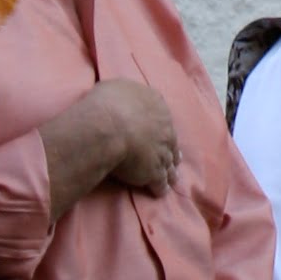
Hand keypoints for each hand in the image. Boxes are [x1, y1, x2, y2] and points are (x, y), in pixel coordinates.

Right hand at [40, 77, 182, 217]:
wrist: (109, 126)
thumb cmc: (107, 103)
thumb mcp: (114, 87)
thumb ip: (122, 93)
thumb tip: (118, 95)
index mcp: (156, 105)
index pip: (162, 117)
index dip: (161, 127)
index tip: (161, 134)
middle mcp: (165, 127)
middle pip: (171, 141)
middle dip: (171, 150)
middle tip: (173, 158)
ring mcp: (162, 151)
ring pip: (170, 163)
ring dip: (170, 171)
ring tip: (172, 178)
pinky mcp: (154, 172)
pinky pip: (160, 183)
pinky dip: (160, 188)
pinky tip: (160, 192)